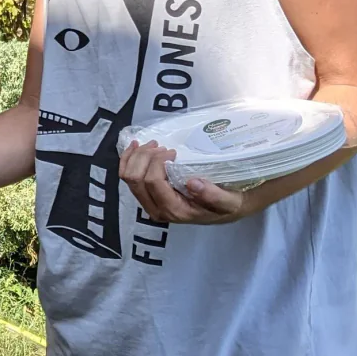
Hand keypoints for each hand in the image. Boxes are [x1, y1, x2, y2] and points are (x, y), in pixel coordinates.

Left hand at [117, 141, 247, 226]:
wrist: (225, 210)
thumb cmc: (226, 204)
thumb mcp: (228, 201)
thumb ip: (213, 195)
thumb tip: (193, 182)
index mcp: (174, 210)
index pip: (153, 182)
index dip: (157, 162)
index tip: (173, 151)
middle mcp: (157, 210)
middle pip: (135, 179)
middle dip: (144, 157)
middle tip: (161, 145)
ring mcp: (149, 204)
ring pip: (128, 178)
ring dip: (136, 157)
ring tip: (152, 144)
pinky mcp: (147, 196)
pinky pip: (128, 178)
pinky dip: (128, 160)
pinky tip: (135, 147)